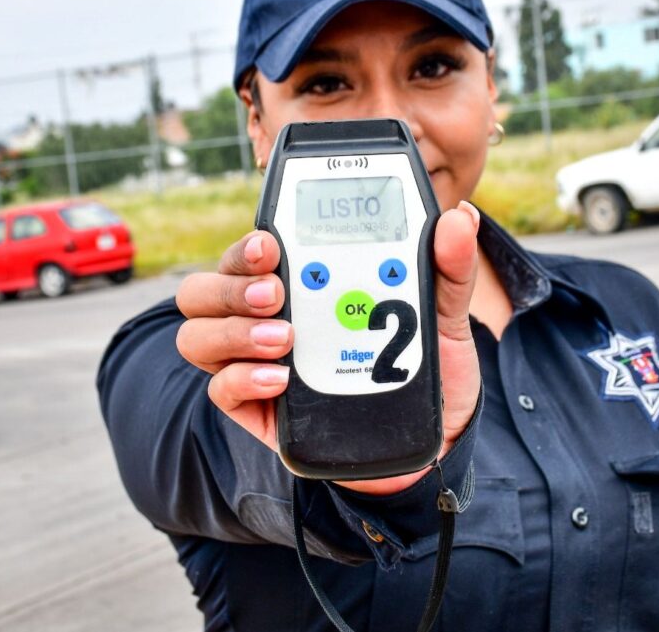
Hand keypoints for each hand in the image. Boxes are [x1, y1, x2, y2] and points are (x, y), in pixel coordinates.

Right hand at [175, 201, 482, 495]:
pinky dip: (243, 378)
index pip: (251, 252)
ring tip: (284, 338)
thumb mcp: (444, 316)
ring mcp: (257, 362)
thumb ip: (448, 267)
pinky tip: (281, 378)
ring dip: (232, 330)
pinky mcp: (260, 410)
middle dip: (231, 283)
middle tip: (276, 291)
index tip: (271, 243)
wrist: (437, 441)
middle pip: (206, 288)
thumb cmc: (428, 367)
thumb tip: (459, 217)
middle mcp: (269, 316)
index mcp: (303, 283)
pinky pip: (222, 390)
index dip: (248, 243)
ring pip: (198, 335)